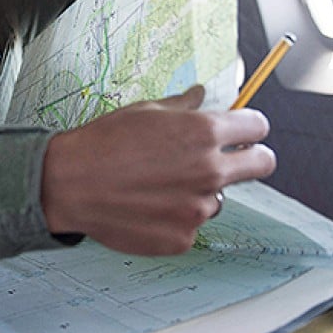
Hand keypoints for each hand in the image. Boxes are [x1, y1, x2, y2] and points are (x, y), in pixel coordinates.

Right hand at [40, 85, 275, 255]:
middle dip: (253, 158)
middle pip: (262, 164)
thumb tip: (201, 95)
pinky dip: (176, 217)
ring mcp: (198, 208)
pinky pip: (192, 225)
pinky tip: (148, 206)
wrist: (70, 184)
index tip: (243, 132)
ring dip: (201, 192)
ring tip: (161, 186)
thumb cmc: (103, 143)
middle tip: (232, 159)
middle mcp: (209, 171)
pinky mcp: (184, 237)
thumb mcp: (144, 111)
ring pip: (218, 198)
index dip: (250, 127)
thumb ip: (182, 105)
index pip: (257, 127)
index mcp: (203, 133)